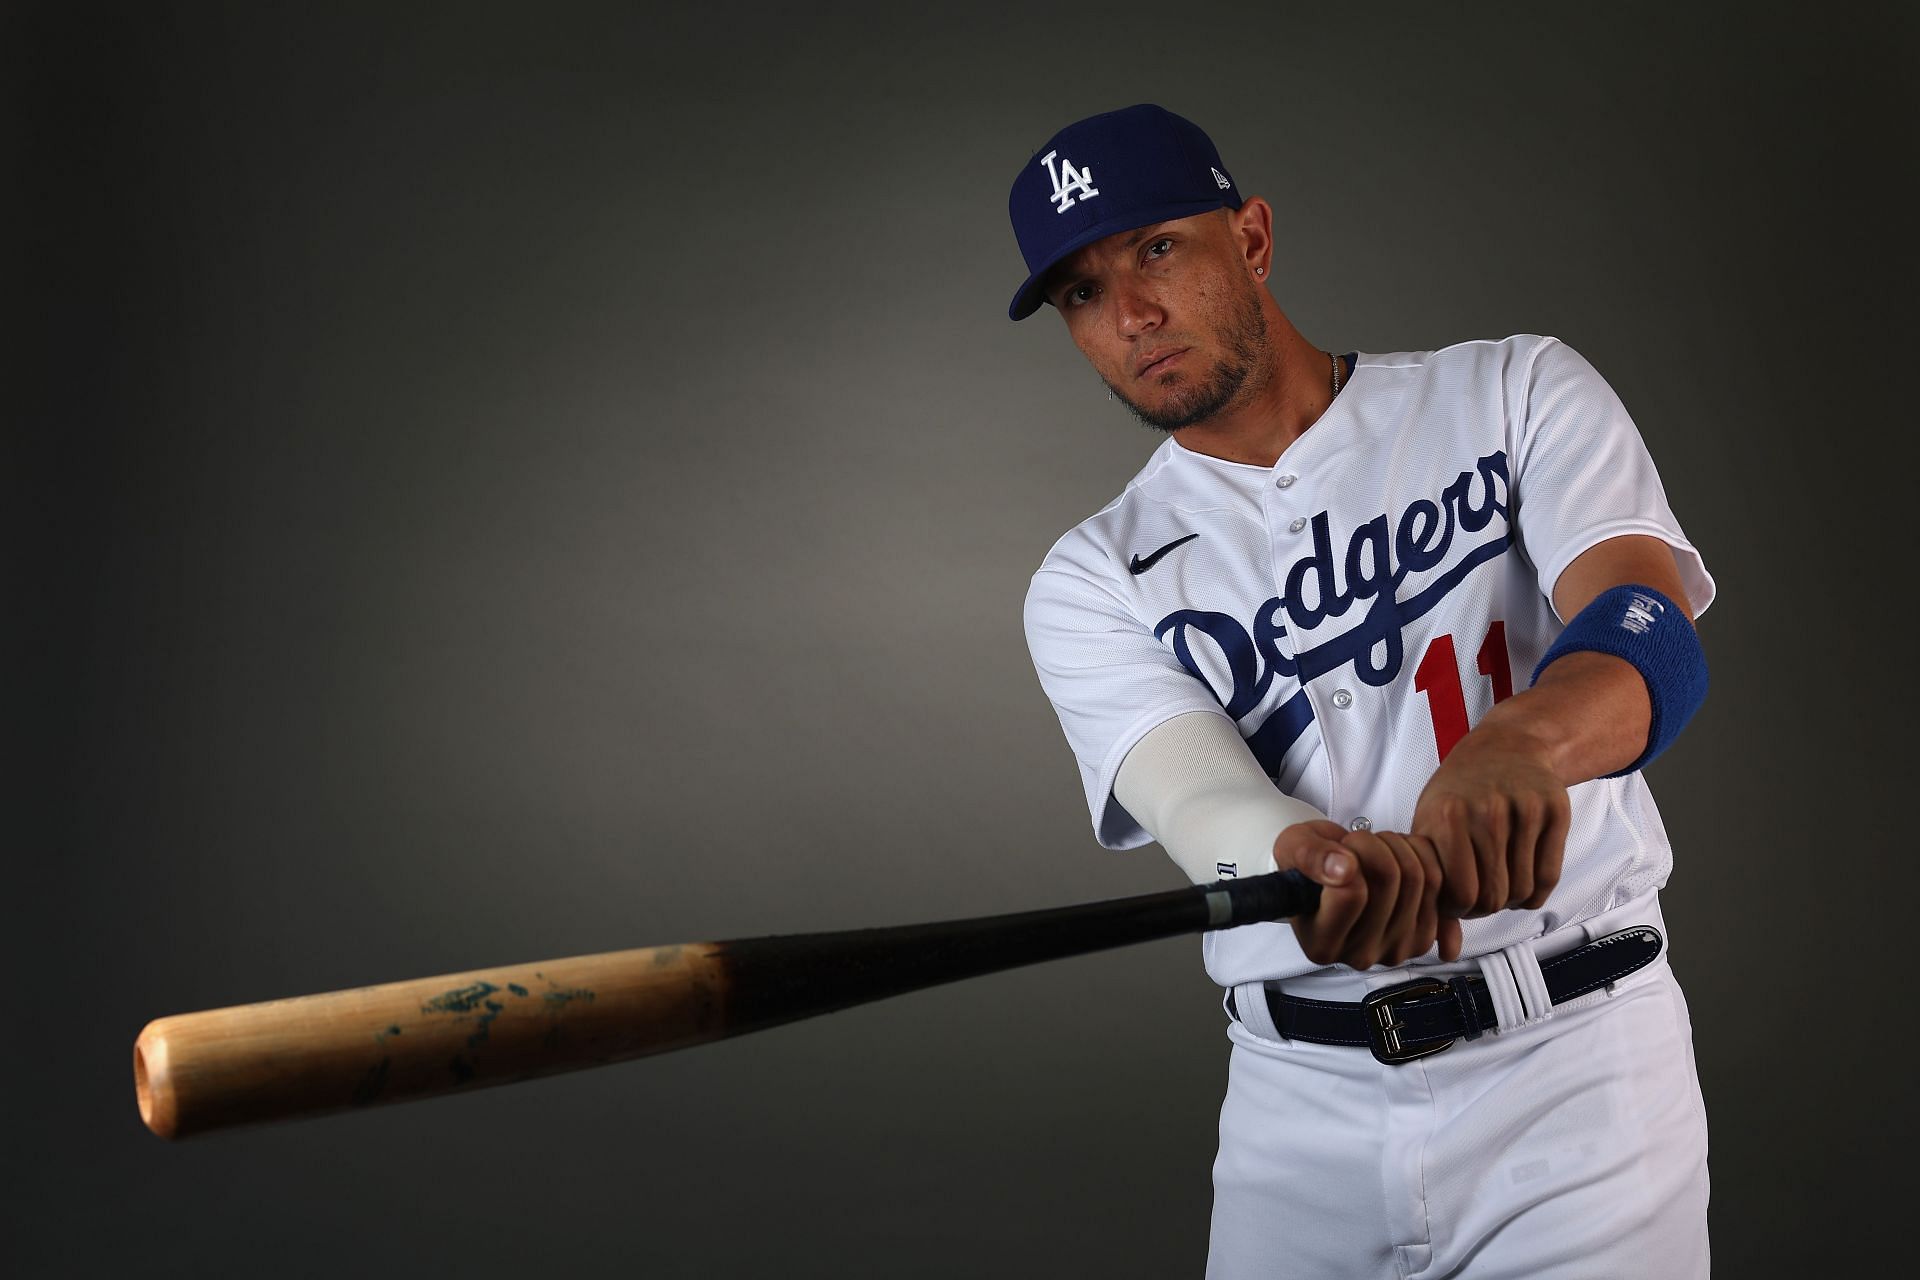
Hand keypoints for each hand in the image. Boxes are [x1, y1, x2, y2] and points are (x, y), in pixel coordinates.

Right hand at [1272, 820, 1462, 967]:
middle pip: (1389, 880)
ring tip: (1375, 847)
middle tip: (1356, 842)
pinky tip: (1396, 857)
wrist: (1337, 871)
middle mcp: (1358, 955)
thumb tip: (1343, 868)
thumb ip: (1310, 856)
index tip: (1337, 852)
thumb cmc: (1312, 862)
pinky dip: (1420, 856)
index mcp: (1321, 944)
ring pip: (1419, 878)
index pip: (1351, 894)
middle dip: (1373, 843)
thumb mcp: (1294, 847)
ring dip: (1398, 846)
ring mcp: (1395, 949)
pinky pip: (1439, 882)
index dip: (1348, 856)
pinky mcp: (1424, 937)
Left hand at [1410, 724, 1571, 918]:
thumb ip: (1435, 890)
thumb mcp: (1431, 830)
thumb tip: (1445, 951)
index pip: (1460, 895)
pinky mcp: (1555, 810)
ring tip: (1499, 881)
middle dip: (1486, 907)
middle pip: (1493, 896)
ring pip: (1523, 890)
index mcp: (1446, 816)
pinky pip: (1549, 877)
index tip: (1458, 900)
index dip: (1460, 909)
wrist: (1505, 748)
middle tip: (1481, 895)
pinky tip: (1522, 879)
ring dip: (1511, 899)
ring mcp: (1523, 809)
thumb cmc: (1459, 795)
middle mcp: (1485, 811)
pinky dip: (1536, 892)